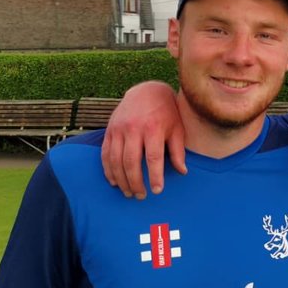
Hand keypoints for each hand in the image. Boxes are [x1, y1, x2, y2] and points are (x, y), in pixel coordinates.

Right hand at [100, 82, 183, 197]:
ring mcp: (119, 129)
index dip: (155, 176)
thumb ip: (178, 150)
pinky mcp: (109, 131)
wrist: (147, 91)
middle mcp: (133, 129)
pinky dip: (108, 170)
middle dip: (135, 182)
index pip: (153, 158)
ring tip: (129, 192)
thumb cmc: (167, 112)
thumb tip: (183, 172)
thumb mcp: (177, 128)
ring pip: (116, 160)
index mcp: (153, 128)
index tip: (157, 191)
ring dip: (121, 180)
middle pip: (131, 162)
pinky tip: (114, 182)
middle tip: (141, 196)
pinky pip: (105, 154)